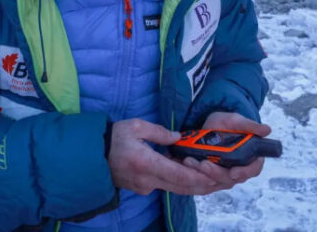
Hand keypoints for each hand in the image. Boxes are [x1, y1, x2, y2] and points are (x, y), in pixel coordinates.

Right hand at [108, 118, 223, 195]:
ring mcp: (146, 187)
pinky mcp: (144, 188)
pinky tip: (194, 174)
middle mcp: (148, 180)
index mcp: (146, 164)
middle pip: (182, 187)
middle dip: (203, 184)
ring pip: (177, 189)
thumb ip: (159, 132)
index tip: (213, 174)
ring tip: (215, 178)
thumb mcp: (136, 126)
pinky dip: (182, 182)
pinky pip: (168, 186)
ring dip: (195, 185)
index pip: (178, 176)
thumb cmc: (114, 138)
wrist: (93, 156)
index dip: (197, 177)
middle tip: (223, 178)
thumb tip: (179, 138)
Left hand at [182, 112, 270, 190]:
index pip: (253, 169)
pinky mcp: (211, 174)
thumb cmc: (225, 123)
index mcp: (250, 157)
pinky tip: (188, 164)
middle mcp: (239, 168)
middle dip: (217, 173)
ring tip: (191, 161)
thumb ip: (249, 125)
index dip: (245, 172)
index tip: (234, 171)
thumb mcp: (235, 120)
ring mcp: (224, 172)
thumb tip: (267, 130)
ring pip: (217, 181)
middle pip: (232, 178)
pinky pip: (205, 180)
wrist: (208, 124)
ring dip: (204, 174)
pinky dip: (197, 174)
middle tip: (204, 164)